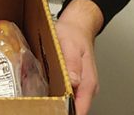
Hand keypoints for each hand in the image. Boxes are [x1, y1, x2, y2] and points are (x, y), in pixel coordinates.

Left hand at [55, 0, 102, 114]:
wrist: (78, 26)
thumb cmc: (74, 34)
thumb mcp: (70, 45)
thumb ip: (72, 63)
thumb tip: (74, 81)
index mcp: (88, 81)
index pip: (81, 108)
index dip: (68, 113)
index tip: (55, 111)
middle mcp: (88, 87)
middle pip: (76, 108)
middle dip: (61, 109)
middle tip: (45, 106)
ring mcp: (82, 86)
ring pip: (72, 103)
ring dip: (60, 104)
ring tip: (45, 101)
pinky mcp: (77, 83)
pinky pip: (69, 95)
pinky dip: (60, 96)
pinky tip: (49, 92)